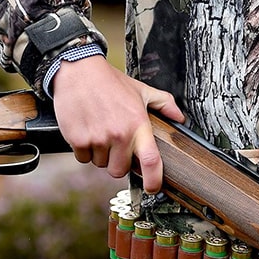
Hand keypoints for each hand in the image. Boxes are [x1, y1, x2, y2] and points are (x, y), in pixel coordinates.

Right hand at [51, 55, 184, 192]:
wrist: (78, 71)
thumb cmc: (110, 82)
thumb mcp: (141, 90)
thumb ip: (164, 104)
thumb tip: (180, 118)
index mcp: (137, 124)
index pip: (150, 160)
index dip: (154, 180)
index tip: (153, 188)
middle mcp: (119, 134)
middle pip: (119, 170)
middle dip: (116, 162)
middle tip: (114, 145)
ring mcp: (98, 138)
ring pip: (99, 164)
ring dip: (99, 154)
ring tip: (98, 131)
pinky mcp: (78, 139)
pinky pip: (83, 158)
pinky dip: (83, 149)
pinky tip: (86, 130)